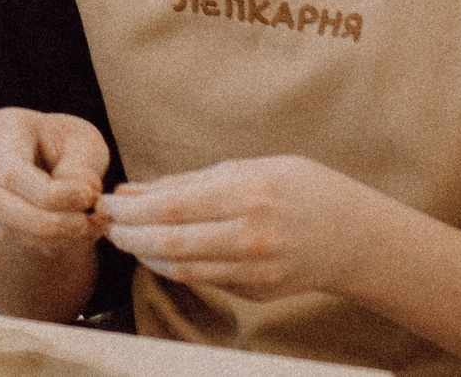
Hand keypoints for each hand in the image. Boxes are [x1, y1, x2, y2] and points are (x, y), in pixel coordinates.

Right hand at [0, 107, 109, 256]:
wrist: (57, 155)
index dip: (52, 194)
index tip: (90, 198)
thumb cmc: (71, 145)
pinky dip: (41, 244)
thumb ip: (82, 168)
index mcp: (3, 126)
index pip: (13, 171)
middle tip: (85, 225)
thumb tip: (82, 192)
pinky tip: (69, 237)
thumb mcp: (86, 144)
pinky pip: (6, 237)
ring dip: (45, 238)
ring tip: (83, 231)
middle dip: (45, 223)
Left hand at [97, 154, 388, 301]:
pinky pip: (202, 279)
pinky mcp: (256, 291)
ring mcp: (255, 270)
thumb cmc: (301, 188)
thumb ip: (189, 182)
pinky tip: (158, 252)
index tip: (106, 202)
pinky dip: (172, 266)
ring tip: (124, 237)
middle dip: (128, 235)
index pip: (171, 208)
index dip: (130, 210)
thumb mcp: (248, 167)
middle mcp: (250, 236)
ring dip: (144, 255)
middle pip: (169, 244)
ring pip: (181, 269)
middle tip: (105, 224)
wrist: (354, 235)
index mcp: (246, 195)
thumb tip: (133, 190)